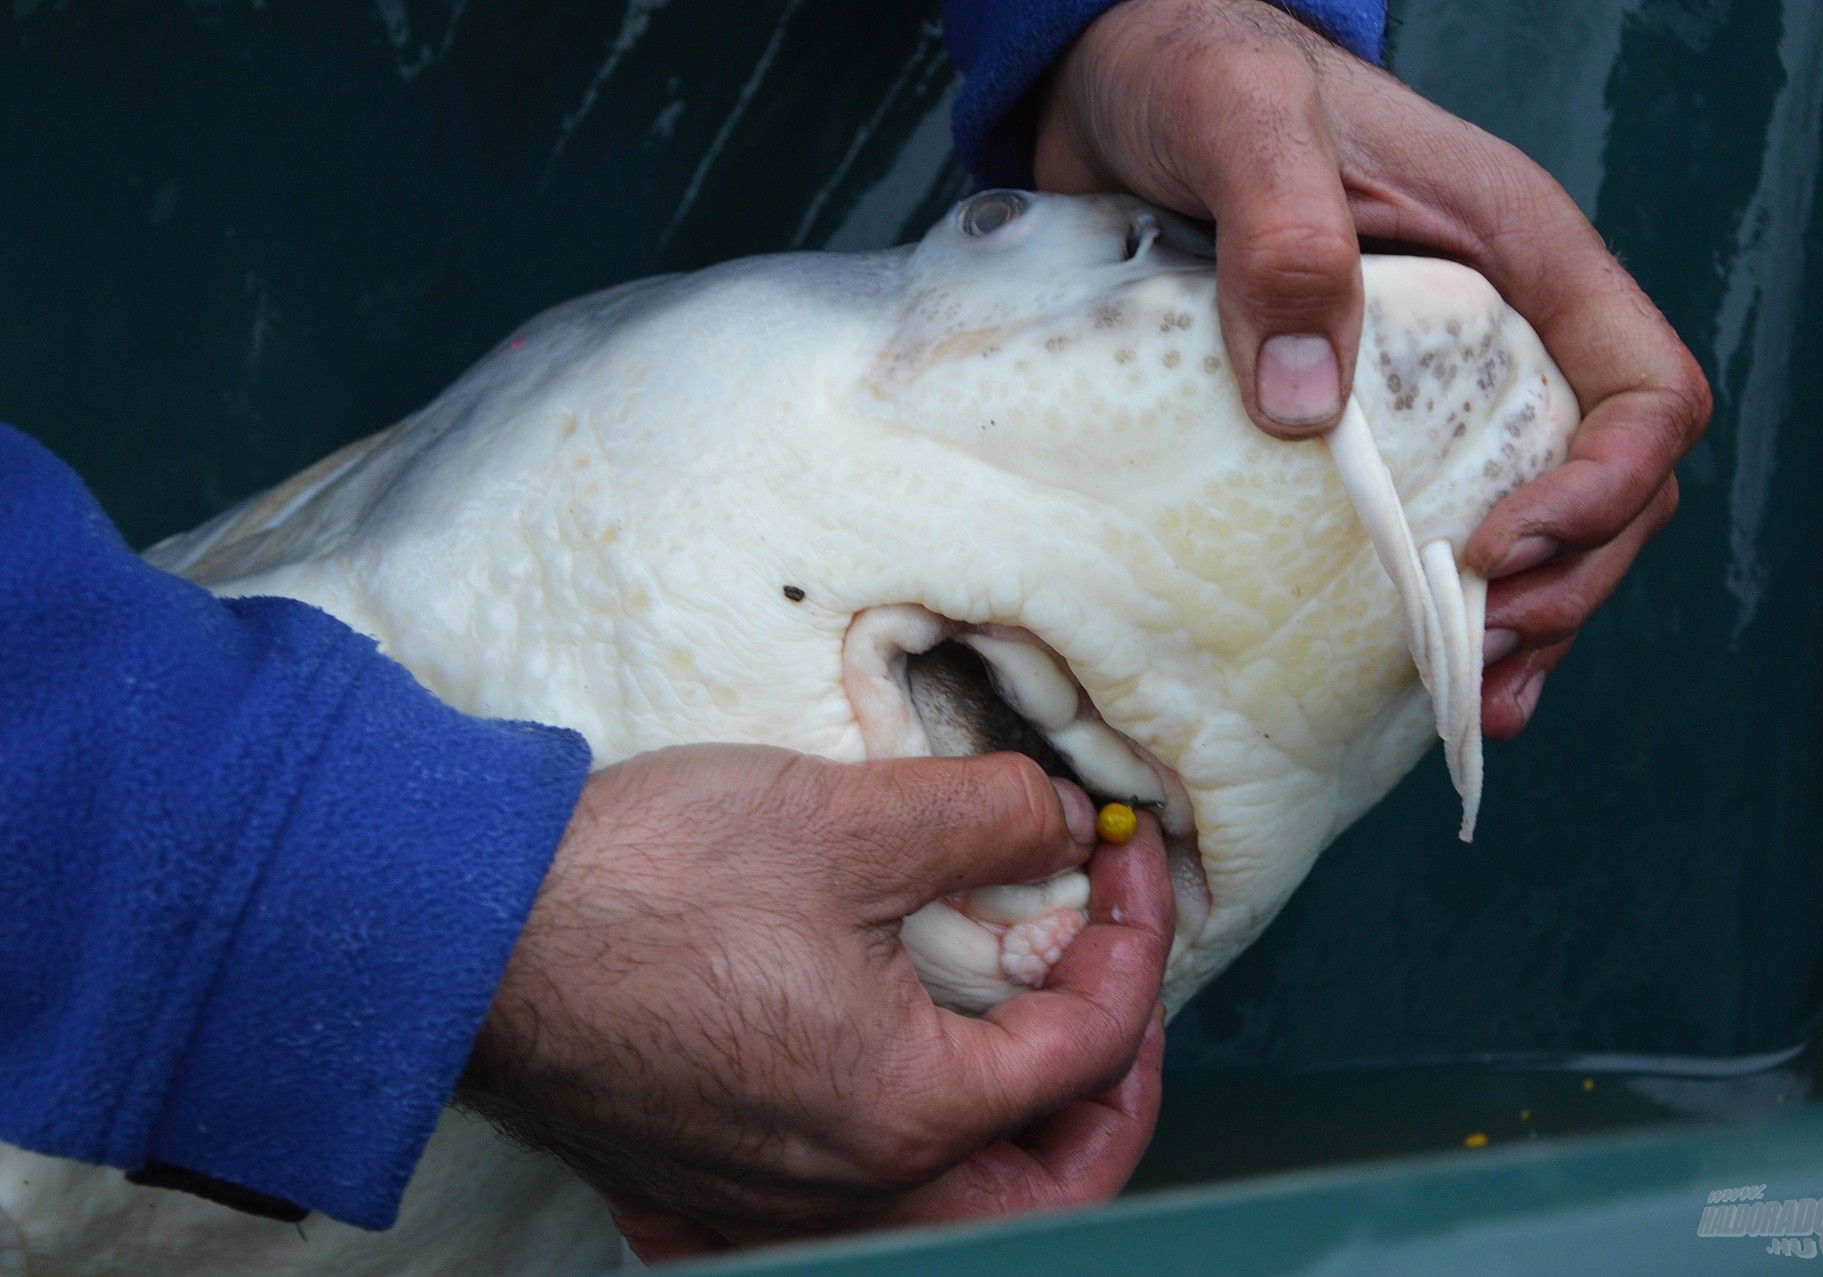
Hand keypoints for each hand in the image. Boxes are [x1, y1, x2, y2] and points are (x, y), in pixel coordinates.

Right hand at [458, 744, 1171, 1261]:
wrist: (459, 932)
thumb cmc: (638, 885)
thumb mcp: (848, 819)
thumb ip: (988, 819)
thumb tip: (1062, 828)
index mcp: (902, 1110)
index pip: (1087, 1053)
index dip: (1136, 949)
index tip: (1125, 869)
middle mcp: (844, 1188)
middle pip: (1043, 1180)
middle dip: (1110, 1087)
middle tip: (1114, 984)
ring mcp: (766, 1201)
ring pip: (948, 1208)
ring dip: (1015, 1130)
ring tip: (1023, 1032)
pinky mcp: (700, 1187)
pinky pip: (835, 1209)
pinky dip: (899, 1162)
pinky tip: (887, 1091)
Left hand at [1036, 0, 1710, 735]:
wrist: (1118, 82)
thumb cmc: (1196, 70)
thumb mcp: (1239, 121)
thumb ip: (1283, 236)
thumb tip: (1306, 408)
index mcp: (1517, 253)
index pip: (1643, 388)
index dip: (1601, 490)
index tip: (1495, 551)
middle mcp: (1498, 329)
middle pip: (1610, 485)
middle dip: (1566, 583)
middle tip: (1474, 653)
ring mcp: (1435, 385)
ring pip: (1539, 523)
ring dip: (1521, 619)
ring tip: (1469, 697)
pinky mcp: (1361, 425)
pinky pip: (1437, 527)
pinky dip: (1441, 609)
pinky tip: (1418, 675)